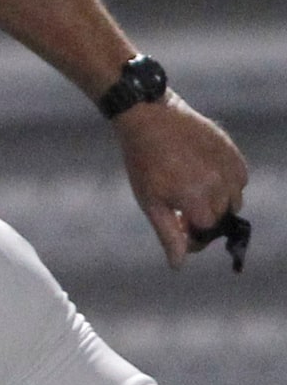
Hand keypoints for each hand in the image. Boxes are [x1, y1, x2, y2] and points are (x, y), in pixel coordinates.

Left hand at [118, 95, 248, 267]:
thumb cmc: (144, 164)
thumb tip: (179, 265)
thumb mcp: (151, 203)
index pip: (206, 232)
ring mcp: (229, 167)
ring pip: (234, 200)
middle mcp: (219, 184)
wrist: (151, 120)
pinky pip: (240, 180)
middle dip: (203, 220)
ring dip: (216, 204)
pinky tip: (205, 178)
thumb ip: (169, 235)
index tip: (179, 227)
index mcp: (197, 199)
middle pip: (220, 218)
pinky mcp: (233, 153)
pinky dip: (227, 185)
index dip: (191, 234)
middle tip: (181, 210)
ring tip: (191, 192)